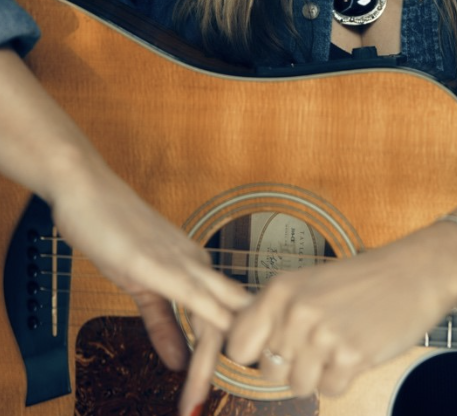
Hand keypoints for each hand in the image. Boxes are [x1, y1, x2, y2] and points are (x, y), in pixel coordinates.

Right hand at [50, 165, 249, 415]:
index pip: (231, 313)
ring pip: (215, 313)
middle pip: (232, 317)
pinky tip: (202, 353)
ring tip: (201, 399)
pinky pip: (188, 296)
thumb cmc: (112, 229)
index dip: (242, 348)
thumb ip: (162, 322)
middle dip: (236, 361)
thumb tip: (179, 361)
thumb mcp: (141, 284)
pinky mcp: (155, 263)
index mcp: (197, 266)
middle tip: (231, 396)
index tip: (241, 381)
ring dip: (211, 360)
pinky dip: (202, 323)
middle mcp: (198, 262)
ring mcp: (180, 261)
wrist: (87, 189)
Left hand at [223, 224, 456, 398]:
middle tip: (319, 343)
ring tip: (340, 344)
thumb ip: (275, 312)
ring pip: (298, 386)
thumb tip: (241, 348)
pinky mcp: (350, 356)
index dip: (255, 353)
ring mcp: (322, 335)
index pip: (238, 344)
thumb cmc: (360, 281)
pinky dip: (344, 378)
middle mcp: (295, 312)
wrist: (413, 273)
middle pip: (269, 371)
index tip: (272, 350)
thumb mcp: (308, 284)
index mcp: (279, 290)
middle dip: (292, 365)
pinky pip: (331, 390)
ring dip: (319, 374)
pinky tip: (358, 350)